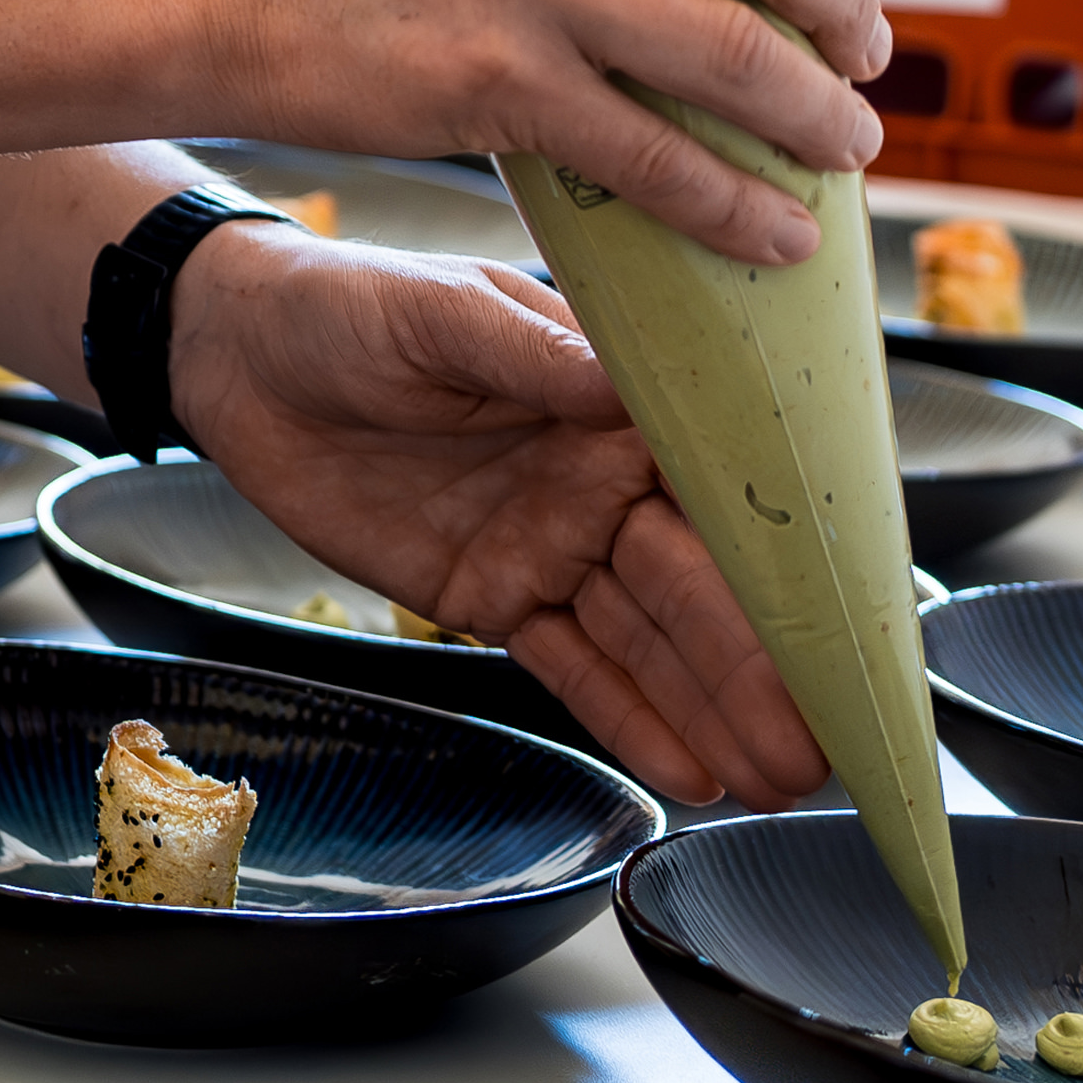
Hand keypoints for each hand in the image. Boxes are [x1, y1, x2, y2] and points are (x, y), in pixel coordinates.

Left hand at [169, 225, 826, 809]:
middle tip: (822, 743)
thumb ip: (530, 353)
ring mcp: (548, 545)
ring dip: (714, 709)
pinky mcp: (491, 596)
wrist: (240, 356)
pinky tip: (689, 771)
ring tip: (777, 779)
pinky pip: (571, 666)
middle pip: (698, 584)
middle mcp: (596, 483)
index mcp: (607, 402)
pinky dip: (629, 717)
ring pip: (648, 640)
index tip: (841, 622)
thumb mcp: (439, 312)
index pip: (713, 486)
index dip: (780, 556)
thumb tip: (621, 386)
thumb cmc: (345, 303)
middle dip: (762, 664)